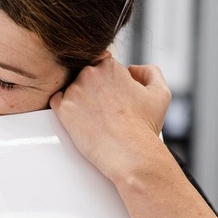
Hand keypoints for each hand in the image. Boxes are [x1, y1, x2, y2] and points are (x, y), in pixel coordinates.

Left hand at [49, 54, 171, 181]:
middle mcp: (89, 73)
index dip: (109, 81)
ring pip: (71, 87)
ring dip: (79, 98)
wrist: (130, 153)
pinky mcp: (63, 108)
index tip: (113, 96)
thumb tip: (133, 69)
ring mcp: (74, 90)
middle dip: (93, 88)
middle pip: (85, 75)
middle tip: (104, 109)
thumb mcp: (161, 93)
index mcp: (110, 66)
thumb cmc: (144, 127)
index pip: (101, 64)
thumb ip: (150, 71)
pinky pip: (56, 100)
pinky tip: (78, 118)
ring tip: (94, 117)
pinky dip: (64, 108)